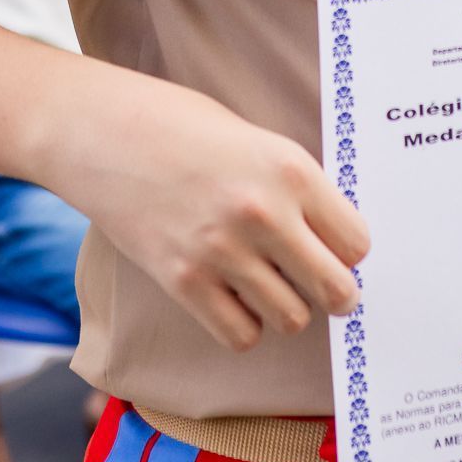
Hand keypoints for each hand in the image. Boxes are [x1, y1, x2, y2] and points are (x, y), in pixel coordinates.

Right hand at [63, 75, 368, 353]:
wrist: (105, 131)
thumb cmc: (183, 126)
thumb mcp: (256, 140)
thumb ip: (295, 187)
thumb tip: (334, 238)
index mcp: (290, 168)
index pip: (356, 241)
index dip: (349, 250)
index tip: (337, 249)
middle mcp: (263, 213)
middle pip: (335, 288)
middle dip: (336, 292)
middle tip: (323, 286)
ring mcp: (222, 252)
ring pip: (291, 318)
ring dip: (286, 307)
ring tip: (270, 283)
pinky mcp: (183, 282)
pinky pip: (240, 334)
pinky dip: (244, 325)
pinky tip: (234, 297)